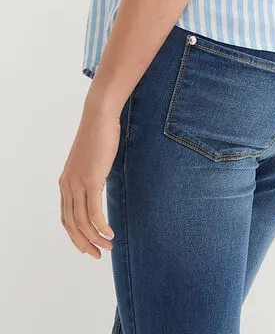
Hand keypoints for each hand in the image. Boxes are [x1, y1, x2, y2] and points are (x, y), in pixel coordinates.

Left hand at [59, 101, 119, 258]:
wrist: (99, 117)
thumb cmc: (99, 135)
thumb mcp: (91, 161)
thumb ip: (90, 176)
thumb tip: (98, 186)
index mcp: (65, 183)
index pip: (66, 218)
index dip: (76, 236)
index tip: (88, 247)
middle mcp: (67, 186)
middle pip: (72, 225)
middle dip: (84, 243)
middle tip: (98, 255)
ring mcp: (78, 184)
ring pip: (82, 222)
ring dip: (95, 238)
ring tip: (108, 247)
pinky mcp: (91, 180)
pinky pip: (94, 212)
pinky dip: (101, 226)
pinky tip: (111, 233)